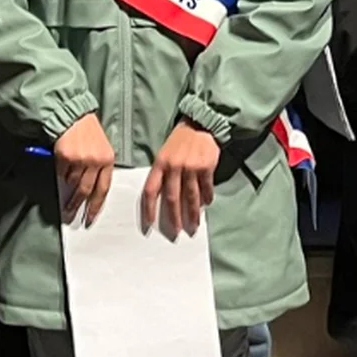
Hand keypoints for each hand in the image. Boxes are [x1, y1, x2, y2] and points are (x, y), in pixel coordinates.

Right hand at [52, 112, 114, 226]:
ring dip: (68, 184)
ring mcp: (80, 159)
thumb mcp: (101, 148)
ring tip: (66, 181)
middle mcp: (95, 161)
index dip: (96, 206)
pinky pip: (62, 172)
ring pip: (72, 182)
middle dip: (78, 204)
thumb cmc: (88, 132)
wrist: (73, 116)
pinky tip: (63, 165)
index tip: (90, 217)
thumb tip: (91, 192)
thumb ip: (99, 168)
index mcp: (107, 160)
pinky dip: (61, 172)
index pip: (103, 189)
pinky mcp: (66, 156)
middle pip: (86, 190)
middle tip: (71, 213)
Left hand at [142, 121, 220, 237]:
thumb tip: (163, 198)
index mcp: (159, 164)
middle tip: (177, 231)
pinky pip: (206, 188)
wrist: (200, 125)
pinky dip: (207, 198)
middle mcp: (174, 167)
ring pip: (191, 196)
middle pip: (172, 198)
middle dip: (174, 217)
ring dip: (193, 213)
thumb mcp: (164, 154)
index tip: (149, 224)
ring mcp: (190, 167)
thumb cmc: (179, 141)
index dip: (149, 209)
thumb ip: (162, 174)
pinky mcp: (206, 167)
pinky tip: (207, 204)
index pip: (150, 190)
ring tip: (194, 225)